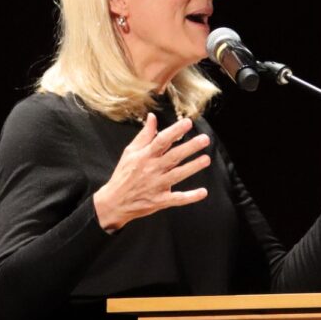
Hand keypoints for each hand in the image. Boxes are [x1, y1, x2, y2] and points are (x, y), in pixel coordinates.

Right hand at [93, 113, 210, 231]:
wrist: (114, 202)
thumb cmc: (124, 174)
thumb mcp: (130, 152)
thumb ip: (144, 135)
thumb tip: (152, 117)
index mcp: (144, 156)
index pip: (161, 140)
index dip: (175, 131)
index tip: (188, 123)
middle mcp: (151, 169)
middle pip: (173, 156)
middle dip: (190, 147)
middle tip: (205, 139)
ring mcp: (156, 186)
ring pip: (177, 175)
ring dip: (193, 167)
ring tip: (206, 159)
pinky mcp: (160, 201)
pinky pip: (177, 199)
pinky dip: (190, 197)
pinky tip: (203, 192)